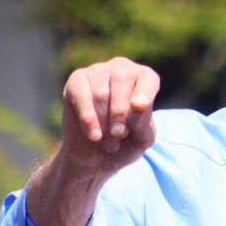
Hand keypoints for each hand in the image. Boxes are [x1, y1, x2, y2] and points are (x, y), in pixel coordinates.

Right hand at [60, 57, 159, 177]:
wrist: (96, 157)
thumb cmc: (126, 143)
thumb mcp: (142, 138)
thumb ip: (144, 122)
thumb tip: (137, 105)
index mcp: (144, 79)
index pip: (148, 79)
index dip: (145, 93)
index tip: (139, 107)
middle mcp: (122, 69)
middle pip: (122, 80)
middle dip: (120, 111)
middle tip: (119, 134)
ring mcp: (97, 71)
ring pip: (101, 92)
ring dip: (104, 121)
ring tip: (110, 142)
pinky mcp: (76, 81)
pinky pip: (81, 95)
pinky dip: (88, 119)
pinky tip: (94, 135)